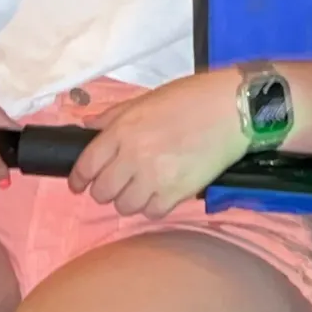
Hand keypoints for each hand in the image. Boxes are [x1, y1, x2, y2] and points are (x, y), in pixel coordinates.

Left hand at [68, 70, 249, 217]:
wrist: (232, 109)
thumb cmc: (190, 98)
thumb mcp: (146, 99)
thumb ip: (114, 116)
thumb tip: (86, 126)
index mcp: (122, 130)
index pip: (86, 165)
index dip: (79, 180)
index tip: (80, 185)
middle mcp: (133, 156)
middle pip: (102, 192)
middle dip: (105, 190)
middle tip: (117, 184)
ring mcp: (154, 177)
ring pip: (124, 207)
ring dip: (129, 200)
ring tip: (141, 189)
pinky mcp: (177, 193)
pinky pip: (152, 213)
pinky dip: (153, 207)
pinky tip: (160, 194)